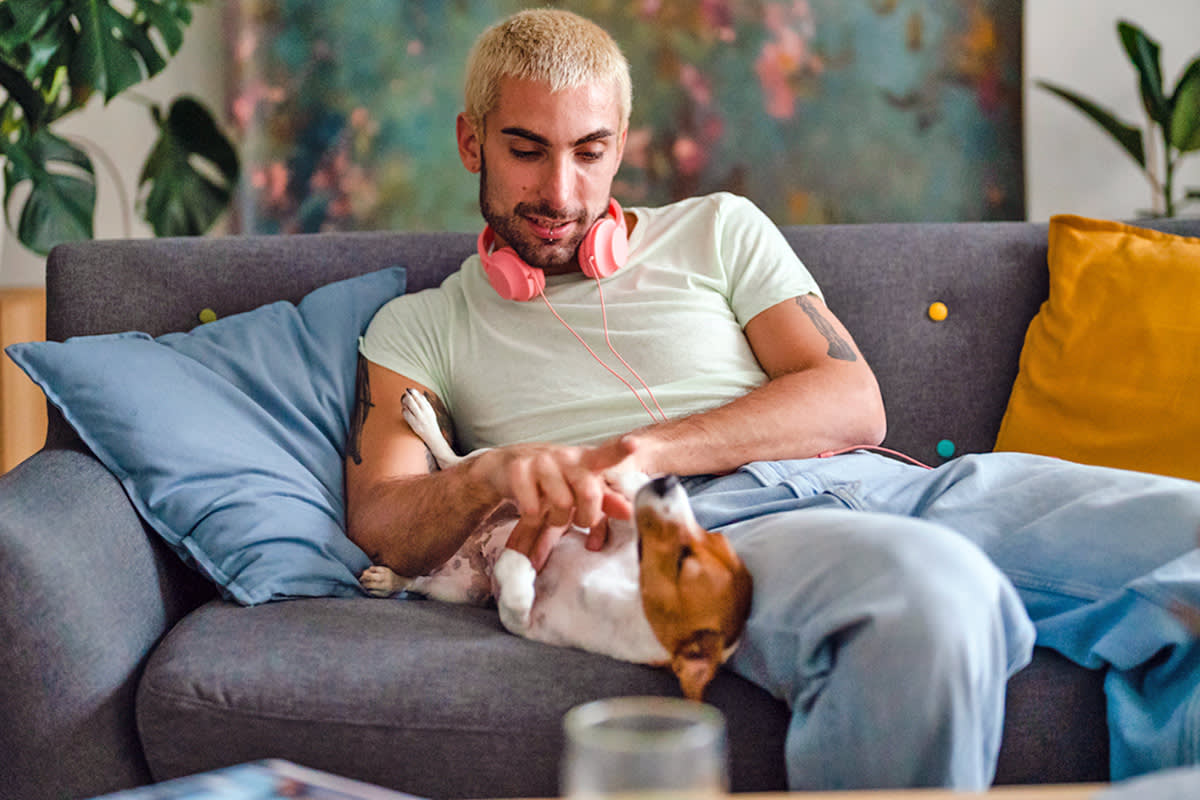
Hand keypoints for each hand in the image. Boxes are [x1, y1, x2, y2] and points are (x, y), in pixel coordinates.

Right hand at [476, 435, 636, 569]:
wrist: (506, 467)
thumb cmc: (553, 479)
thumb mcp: (580, 487)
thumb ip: (607, 500)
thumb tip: (630, 512)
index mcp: (587, 459)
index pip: (607, 453)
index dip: (621, 449)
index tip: (633, 444)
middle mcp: (566, 456)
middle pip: (589, 494)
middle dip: (586, 517)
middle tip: (579, 520)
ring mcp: (542, 460)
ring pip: (561, 504)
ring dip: (557, 520)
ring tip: (552, 513)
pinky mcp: (519, 469)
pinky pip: (533, 509)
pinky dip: (533, 519)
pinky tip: (531, 509)